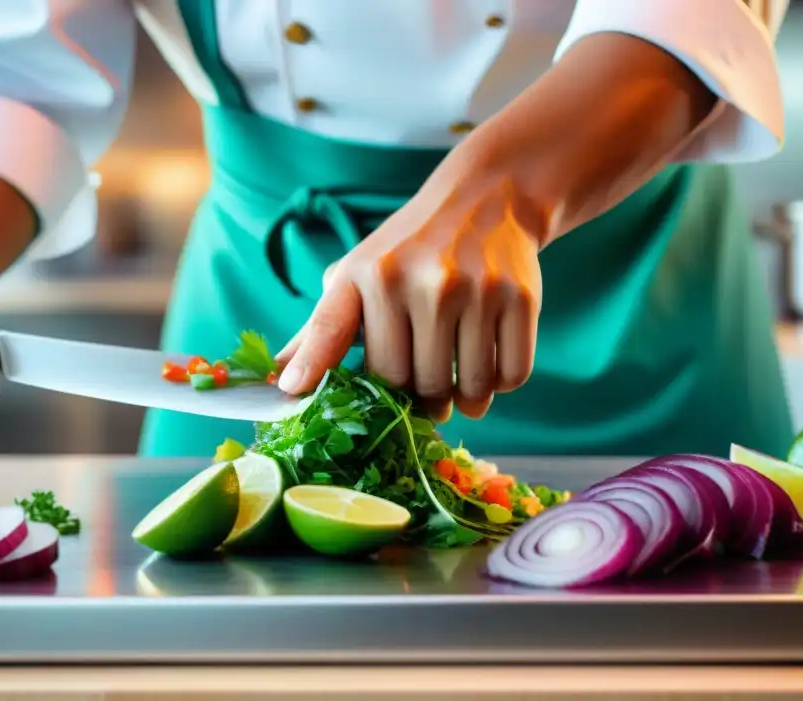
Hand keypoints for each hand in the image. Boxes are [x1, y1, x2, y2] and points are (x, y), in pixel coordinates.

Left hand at [275, 173, 542, 420]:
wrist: (488, 198)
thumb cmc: (411, 249)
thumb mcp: (361, 272)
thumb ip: (323, 328)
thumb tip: (283, 382)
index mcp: (369, 273)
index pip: (330, 331)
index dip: (313, 367)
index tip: (292, 395)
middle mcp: (418, 279)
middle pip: (412, 382)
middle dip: (419, 400)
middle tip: (425, 394)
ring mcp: (473, 289)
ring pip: (467, 387)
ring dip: (464, 400)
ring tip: (458, 387)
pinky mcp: (519, 297)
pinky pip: (511, 375)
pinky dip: (500, 385)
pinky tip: (489, 369)